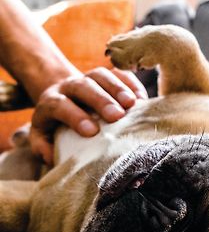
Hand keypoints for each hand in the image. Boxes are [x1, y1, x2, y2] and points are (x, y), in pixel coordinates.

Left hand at [30, 67, 147, 164]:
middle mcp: (69, 86)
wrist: (65, 97)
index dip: (75, 116)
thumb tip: (52, 158)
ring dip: (119, 89)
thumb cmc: (57, 125)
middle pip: (83, 86)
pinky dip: (132, 84)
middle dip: (101, 100)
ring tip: (134, 104)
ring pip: (102, 75)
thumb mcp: (42, 136)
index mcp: (51, 102)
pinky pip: (120, 73)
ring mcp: (89, 77)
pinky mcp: (107, 76)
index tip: (92, 132)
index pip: (59, 104)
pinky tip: (142, 99)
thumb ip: (42, 146)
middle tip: (117, 116)